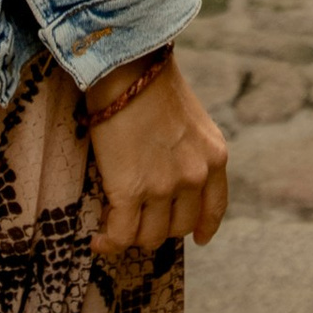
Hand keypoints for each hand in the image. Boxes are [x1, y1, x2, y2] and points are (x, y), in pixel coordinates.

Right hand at [86, 54, 230, 254]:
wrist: (127, 69)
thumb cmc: (151, 84)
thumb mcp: (191, 120)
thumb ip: (190, 150)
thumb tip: (169, 172)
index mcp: (214, 157)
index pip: (214, 207)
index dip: (204, 227)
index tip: (198, 237)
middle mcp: (194, 176)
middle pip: (179, 227)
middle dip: (158, 228)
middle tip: (138, 218)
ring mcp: (164, 187)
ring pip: (150, 237)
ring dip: (132, 236)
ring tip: (114, 227)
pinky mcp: (130, 191)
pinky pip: (122, 235)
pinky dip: (110, 243)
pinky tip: (98, 241)